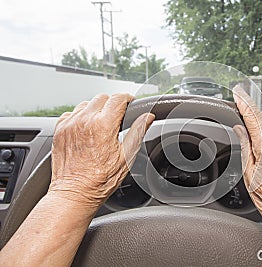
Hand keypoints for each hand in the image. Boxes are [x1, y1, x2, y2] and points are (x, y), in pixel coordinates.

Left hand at [49, 93, 154, 208]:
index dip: (128, 99)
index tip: (131, 103)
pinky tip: (87, 130)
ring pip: (86, 104)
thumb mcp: (127, 156)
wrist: (74, 193)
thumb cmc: (101, 180)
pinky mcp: (60, 130)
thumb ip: (138, 131)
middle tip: (118, 118)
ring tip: (102, 126)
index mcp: (103, 125)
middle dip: (113, 104)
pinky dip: (81, 117)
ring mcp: (69, 124)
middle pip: (102, 98)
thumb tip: (148, 117)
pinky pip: (72, 113)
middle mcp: (84, 121)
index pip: (118, 99)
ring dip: (96, 110)